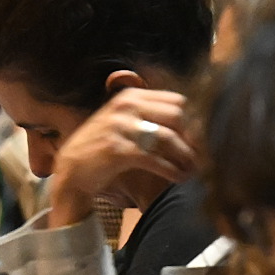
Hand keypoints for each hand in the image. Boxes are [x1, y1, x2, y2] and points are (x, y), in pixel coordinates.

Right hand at [42, 86, 195, 225]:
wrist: (73, 170)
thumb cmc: (105, 148)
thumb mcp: (126, 122)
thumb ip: (152, 116)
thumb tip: (196, 123)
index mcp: (131, 96)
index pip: (177, 101)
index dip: (194, 121)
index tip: (202, 140)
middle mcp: (126, 106)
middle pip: (177, 116)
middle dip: (193, 138)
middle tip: (202, 155)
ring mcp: (120, 126)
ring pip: (168, 138)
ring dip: (186, 156)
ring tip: (194, 170)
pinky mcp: (117, 149)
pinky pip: (154, 158)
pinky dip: (171, 170)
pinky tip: (180, 178)